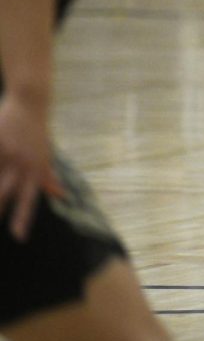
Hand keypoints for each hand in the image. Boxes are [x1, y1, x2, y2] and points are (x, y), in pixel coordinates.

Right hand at [0, 96, 62, 241]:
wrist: (30, 102)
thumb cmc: (36, 133)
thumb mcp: (46, 155)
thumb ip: (48, 176)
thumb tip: (61, 194)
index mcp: (36, 169)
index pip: (30, 199)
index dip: (24, 218)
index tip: (19, 238)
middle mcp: (22, 164)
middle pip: (5, 193)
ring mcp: (7, 153)